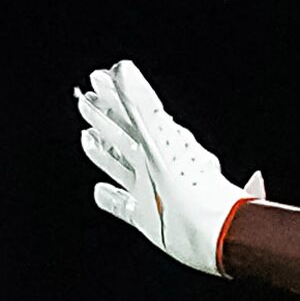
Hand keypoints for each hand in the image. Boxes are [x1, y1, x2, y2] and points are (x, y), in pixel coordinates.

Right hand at [76, 60, 265, 276]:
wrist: (215, 232)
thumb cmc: (192, 185)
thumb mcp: (161, 138)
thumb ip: (141, 103)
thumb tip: (124, 68)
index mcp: (158, 141)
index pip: (129, 110)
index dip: (112, 94)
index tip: (96, 77)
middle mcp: (154, 162)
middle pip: (124, 134)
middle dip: (104, 117)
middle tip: (85, 101)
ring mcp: (150, 189)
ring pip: (121, 164)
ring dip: (104, 151)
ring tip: (87, 136)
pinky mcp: (148, 218)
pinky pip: (123, 205)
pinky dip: (110, 197)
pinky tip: (99, 190)